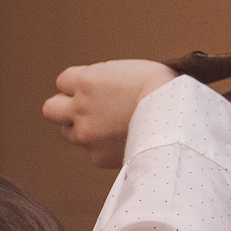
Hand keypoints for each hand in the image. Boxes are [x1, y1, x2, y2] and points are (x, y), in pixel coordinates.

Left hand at [41, 60, 179, 167]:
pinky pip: (93, 153)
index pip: (63, 81)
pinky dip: (106, 149)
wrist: (179, 121)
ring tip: (112, 129)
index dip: (80, 86)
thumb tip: (103, 94)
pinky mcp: (98, 156)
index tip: (98, 90)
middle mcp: (80, 108)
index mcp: (86, 81)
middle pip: (52, 109)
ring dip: (85, 130)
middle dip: (66, 110)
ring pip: (70, 133)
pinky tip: (127, 142)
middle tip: (90, 111)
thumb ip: (107, 83)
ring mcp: (87, 134)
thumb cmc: (165, 90)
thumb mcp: (131, 73)